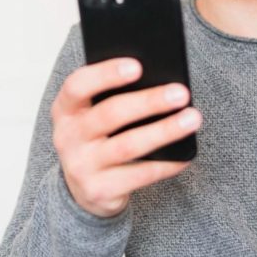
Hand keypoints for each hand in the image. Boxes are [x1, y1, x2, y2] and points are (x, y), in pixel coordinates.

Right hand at [51, 58, 200, 217]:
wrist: (84, 189)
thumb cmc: (97, 138)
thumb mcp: (92, 115)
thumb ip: (111, 98)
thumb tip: (159, 81)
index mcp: (65, 109)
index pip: (78, 85)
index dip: (106, 74)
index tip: (138, 66)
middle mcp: (67, 137)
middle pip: (110, 114)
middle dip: (149, 102)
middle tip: (181, 93)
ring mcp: (81, 166)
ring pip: (128, 145)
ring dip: (164, 131)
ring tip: (192, 119)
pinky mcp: (99, 190)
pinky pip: (139, 175)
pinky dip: (166, 164)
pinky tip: (184, 156)